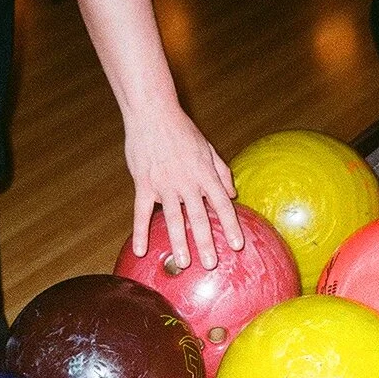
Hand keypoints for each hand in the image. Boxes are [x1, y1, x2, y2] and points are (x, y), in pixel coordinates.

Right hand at [125, 103, 241, 270]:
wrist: (152, 113)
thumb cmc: (181, 129)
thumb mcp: (207, 148)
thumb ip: (221, 171)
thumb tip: (233, 194)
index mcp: (204, 173)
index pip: (222, 204)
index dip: (230, 225)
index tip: (237, 245)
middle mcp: (187, 182)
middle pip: (198, 217)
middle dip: (205, 242)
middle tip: (210, 264)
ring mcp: (164, 184)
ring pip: (172, 219)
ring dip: (178, 242)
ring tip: (182, 263)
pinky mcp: (144, 183)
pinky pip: (141, 212)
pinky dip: (140, 232)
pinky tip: (141, 250)